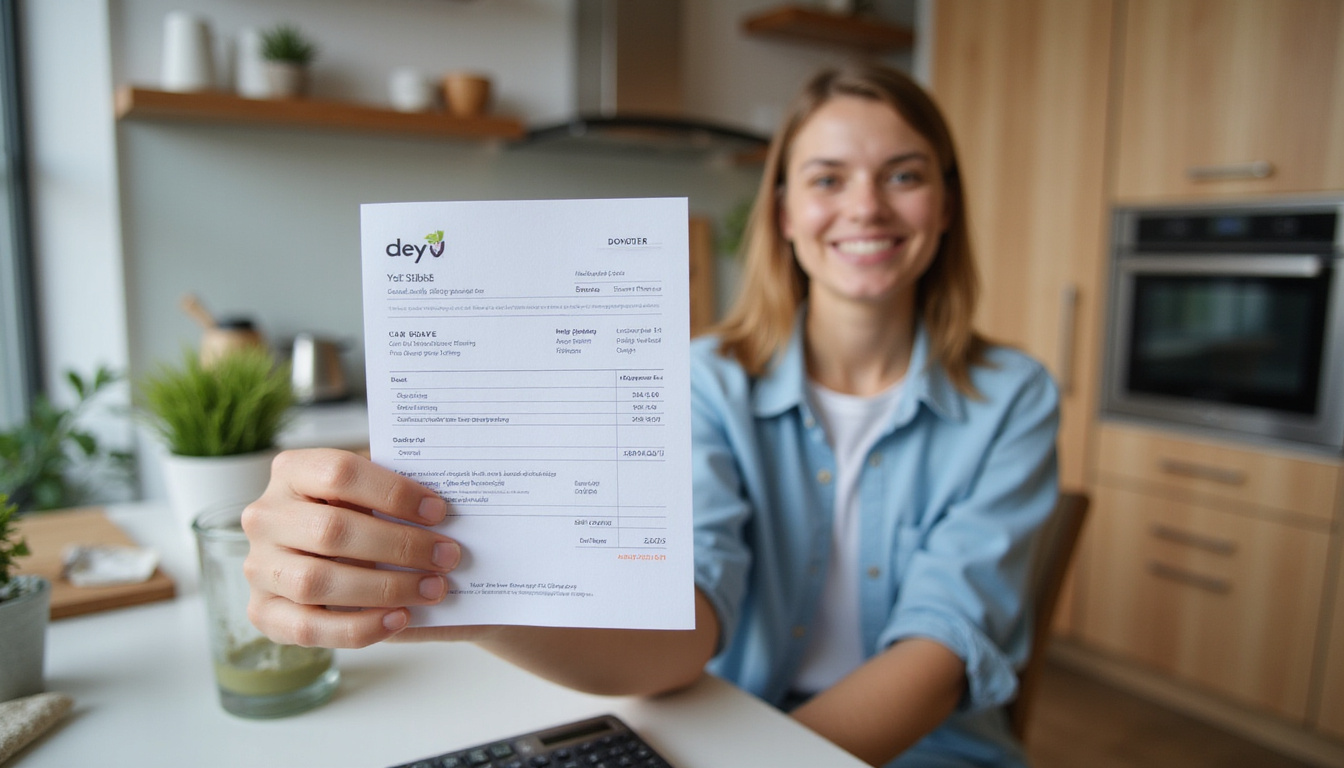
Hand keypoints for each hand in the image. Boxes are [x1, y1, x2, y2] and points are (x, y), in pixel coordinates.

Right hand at [241, 448, 461, 647]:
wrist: (315, 555)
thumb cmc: (352, 513)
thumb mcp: (365, 490)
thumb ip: (390, 492)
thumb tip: (439, 510)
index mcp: (291, 471)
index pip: (340, 473)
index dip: (393, 493)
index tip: (438, 511)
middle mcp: (265, 517)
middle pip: (332, 531)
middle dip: (400, 546)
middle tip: (446, 556)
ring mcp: (258, 566)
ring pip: (317, 582)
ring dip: (385, 589)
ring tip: (432, 589)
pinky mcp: (261, 611)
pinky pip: (308, 627)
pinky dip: (359, 627)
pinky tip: (399, 618)